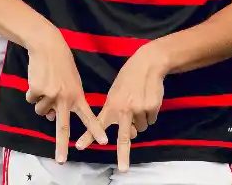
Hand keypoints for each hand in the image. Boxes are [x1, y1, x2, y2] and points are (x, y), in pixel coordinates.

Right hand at [24, 27, 107, 162]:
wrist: (47, 45)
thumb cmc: (62, 63)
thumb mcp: (72, 81)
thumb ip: (67, 100)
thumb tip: (52, 117)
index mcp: (77, 95)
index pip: (89, 115)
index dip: (96, 129)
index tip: (104, 142)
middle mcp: (65, 97)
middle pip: (62, 126)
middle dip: (61, 145)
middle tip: (61, 160)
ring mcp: (50, 95)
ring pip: (41, 111)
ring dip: (41, 102)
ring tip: (46, 84)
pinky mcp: (37, 90)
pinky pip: (31, 99)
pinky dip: (32, 92)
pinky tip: (38, 79)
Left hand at [75, 44, 169, 171]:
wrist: (148, 63)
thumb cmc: (129, 77)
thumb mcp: (115, 92)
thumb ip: (116, 110)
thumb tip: (128, 131)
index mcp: (112, 105)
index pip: (98, 124)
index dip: (89, 136)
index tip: (79, 147)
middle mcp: (124, 109)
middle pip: (124, 138)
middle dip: (123, 155)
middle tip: (123, 169)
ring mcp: (139, 110)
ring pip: (140, 128)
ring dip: (139, 122)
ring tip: (138, 104)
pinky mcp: (152, 108)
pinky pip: (150, 120)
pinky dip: (149, 115)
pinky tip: (147, 100)